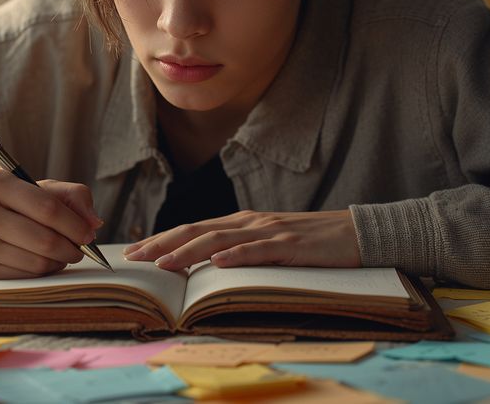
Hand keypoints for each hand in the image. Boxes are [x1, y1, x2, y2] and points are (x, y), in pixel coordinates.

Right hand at [0, 168, 102, 281]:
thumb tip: (94, 221)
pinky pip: (22, 278)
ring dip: (58, 263)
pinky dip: (40, 274)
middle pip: (44, 238)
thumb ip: (65, 195)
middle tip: (79, 249)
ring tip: (60, 255)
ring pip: (36, 262)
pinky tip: (40, 265)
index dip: (75, 224)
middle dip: (72, 247)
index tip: (89, 233)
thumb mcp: (22, 188)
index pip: (47, 207)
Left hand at [122, 209, 359, 270]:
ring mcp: (270, 232)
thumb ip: (241, 250)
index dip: (162, 238)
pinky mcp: (291, 245)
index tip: (134, 250)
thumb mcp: (270, 244)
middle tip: (134, 257)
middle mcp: (251, 222)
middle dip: (162, 244)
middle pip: (198, 230)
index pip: (193, 229)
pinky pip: (259, 250)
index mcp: (243, 223)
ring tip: (164, 264)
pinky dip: (237, 255)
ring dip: (188, 251)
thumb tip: (206, 267)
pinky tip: (218, 262)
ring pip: (221, 239)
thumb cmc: (311, 243)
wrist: (356, 233)